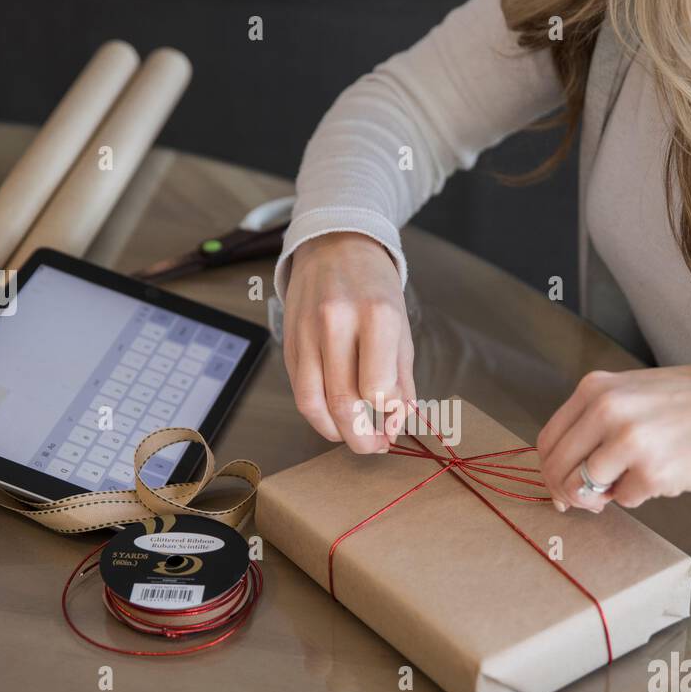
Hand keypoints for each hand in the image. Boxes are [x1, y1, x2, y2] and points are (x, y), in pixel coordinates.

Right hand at [283, 231, 415, 452]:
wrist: (336, 244)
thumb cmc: (374, 287)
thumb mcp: (401, 327)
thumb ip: (402, 378)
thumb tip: (399, 422)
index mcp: (376, 315)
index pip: (377, 388)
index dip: (389, 418)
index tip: (395, 426)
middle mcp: (336, 322)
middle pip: (343, 402)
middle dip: (361, 438)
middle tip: (373, 447)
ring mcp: (307, 331)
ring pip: (313, 403)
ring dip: (334, 432)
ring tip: (352, 437)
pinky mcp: (288, 340)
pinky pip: (299, 390)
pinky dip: (316, 413)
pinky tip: (332, 418)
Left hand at [536, 364, 690, 512]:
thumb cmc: (688, 403)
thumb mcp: (631, 394)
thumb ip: (594, 424)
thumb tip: (564, 475)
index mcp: (595, 389)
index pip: (548, 440)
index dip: (549, 471)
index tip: (560, 487)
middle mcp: (606, 411)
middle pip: (558, 469)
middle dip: (567, 493)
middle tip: (587, 501)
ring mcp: (627, 441)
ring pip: (586, 488)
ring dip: (605, 495)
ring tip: (635, 478)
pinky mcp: (651, 471)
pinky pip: (626, 499)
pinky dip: (640, 495)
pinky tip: (665, 472)